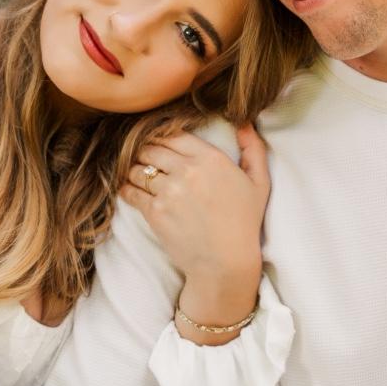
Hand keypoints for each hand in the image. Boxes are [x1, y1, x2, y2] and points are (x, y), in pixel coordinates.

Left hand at [120, 125, 267, 326]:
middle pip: (151, 148)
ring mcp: (169, 191)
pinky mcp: (155, 211)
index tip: (158, 142)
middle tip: (143, 157)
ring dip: (134, 170)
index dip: (162, 136)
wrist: (226, 263)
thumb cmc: (245, 223)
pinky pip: (131, 191)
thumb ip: (254, 149)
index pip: (174, 134)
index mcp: (211, 158)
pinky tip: (129, 189)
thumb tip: (244, 122)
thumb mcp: (259, 183)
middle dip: (144, 151)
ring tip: (137, 175)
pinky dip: (127, 189)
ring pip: (138, 168)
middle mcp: (188, 170)